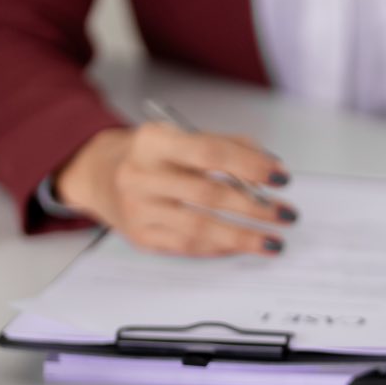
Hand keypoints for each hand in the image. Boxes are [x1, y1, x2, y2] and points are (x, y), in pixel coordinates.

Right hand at [53, 122, 296, 256]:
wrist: (100, 175)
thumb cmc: (154, 156)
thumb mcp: (182, 137)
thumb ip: (227, 146)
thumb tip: (270, 168)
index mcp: (153, 141)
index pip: (210, 153)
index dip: (249, 166)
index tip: (280, 177)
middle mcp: (140, 176)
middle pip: (208, 195)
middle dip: (255, 208)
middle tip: (286, 215)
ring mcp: (137, 210)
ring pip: (199, 228)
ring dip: (242, 238)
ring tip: (272, 241)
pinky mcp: (140, 237)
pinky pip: (187, 246)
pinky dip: (219, 247)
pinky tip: (241, 246)